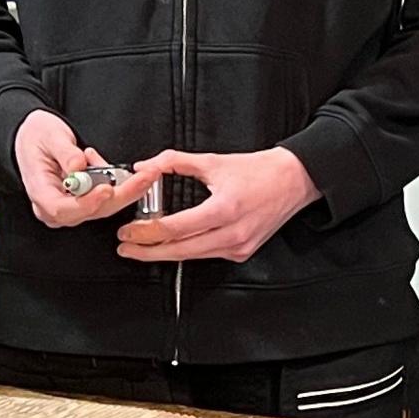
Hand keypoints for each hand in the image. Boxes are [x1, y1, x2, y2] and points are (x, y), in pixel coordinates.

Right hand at [13, 110, 146, 228]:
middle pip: (91, 211)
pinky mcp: (84, 201)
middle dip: (122, 195)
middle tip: (143, 179)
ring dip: (127, 190)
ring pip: (104, 206)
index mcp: (40, 193)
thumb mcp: (48, 136)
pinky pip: (107, 198)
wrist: (34, 137)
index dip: (87, 203)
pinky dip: (120, 183)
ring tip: (144, 173)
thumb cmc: (36, 138)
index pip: (62, 209)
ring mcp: (71, 206)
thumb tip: (78, 165)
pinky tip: (124, 170)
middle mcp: (55, 206)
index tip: (105, 189)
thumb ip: (65, 152)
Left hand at [114, 148, 318, 264]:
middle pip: (179, 251)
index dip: (146, 232)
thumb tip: (145, 167)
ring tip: (141, 248)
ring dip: (164, 253)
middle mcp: (232, 233)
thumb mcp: (213, 161)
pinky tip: (172, 246)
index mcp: (224, 209)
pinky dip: (187, 251)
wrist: (293, 180)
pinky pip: (207, 255)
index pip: (175, 228)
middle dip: (147, 251)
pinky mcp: (242, 252)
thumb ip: (174, 162)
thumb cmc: (259, 170)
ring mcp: (238, 246)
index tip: (127, 230)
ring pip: (192, 256)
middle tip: (125, 247)